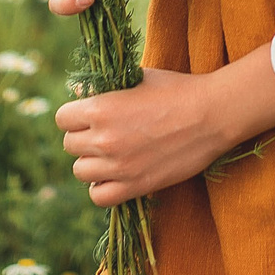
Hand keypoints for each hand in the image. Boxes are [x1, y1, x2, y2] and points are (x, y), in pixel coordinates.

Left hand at [56, 70, 230, 204]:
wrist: (212, 115)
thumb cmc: (177, 90)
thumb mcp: (138, 78)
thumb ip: (105, 89)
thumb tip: (79, 95)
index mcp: (101, 108)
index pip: (62, 118)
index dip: (75, 115)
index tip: (89, 115)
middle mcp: (104, 139)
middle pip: (70, 145)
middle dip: (83, 138)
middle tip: (105, 133)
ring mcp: (118, 166)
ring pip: (80, 171)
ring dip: (92, 163)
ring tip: (112, 154)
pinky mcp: (134, 186)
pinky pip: (98, 196)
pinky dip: (102, 187)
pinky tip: (116, 174)